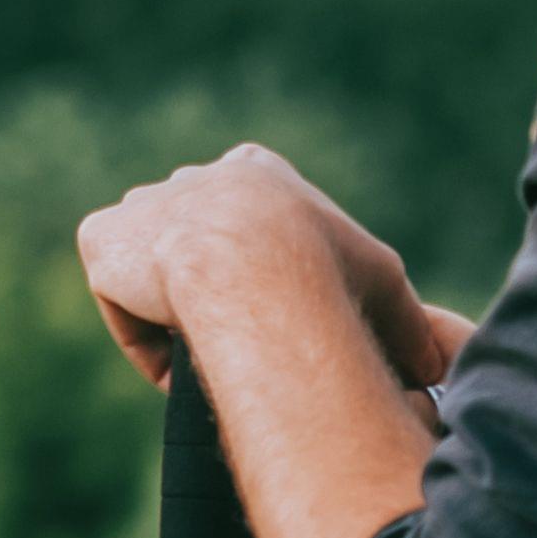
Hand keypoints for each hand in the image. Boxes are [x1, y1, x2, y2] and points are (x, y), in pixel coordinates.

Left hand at [76, 146, 466, 394]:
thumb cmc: (325, 271)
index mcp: (256, 170)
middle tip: (237, 345)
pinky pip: (120, 301)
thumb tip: (434, 367)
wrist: (247, 267)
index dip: (265, 275)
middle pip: (198, 244)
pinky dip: (144, 338)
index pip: (252, 221)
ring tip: (206, 357)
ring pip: (153, 273)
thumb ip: (405, 320)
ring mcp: (143, 205)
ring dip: (173, 314)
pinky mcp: (102, 241)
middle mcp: (195, 176)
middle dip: (211, 295)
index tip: (277, 317)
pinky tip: (174, 363)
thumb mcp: (383, 285)